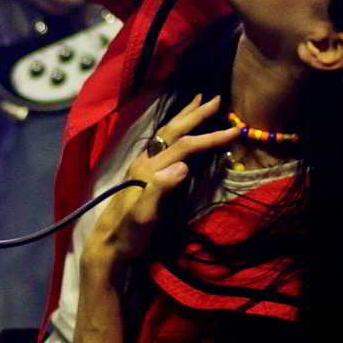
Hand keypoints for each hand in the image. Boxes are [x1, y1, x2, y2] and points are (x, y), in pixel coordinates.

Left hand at [83, 94, 237, 272]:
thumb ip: (160, 190)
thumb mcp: (144, 216)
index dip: (210, 137)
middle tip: (218, 98)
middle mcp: (145, 161)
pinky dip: (177, 129)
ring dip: (184, 117)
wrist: (108, 244)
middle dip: (196, 114)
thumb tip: (183, 166)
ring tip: (198, 102)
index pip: (185, 146)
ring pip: (166, 133)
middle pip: (174, 130)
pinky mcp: (143, 172)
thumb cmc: (129, 234)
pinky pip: (164, 142)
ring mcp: (142, 165)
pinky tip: (180, 130)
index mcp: (149, 169)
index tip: (235, 130)